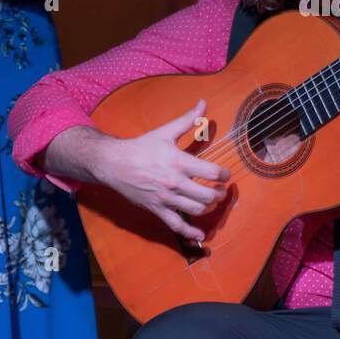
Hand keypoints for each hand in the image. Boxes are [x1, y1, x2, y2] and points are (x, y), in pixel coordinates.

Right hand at [94, 99, 230, 240]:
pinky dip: (190, 233)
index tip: (226, 174)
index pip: (213, 172)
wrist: (114, 163)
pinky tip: (200, 236)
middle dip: (220, 194)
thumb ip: (187, 120)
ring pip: (196, 210)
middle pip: (208, 195)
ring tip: (211, 201)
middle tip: (221, 190)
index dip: (225, 174)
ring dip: (209, 207)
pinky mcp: (157, 209)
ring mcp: (166, 198)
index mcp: (179, 162)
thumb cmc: (141, 147)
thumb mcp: (165, 131)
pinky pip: (176, 225)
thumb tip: (204, 103)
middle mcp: (175, 182)